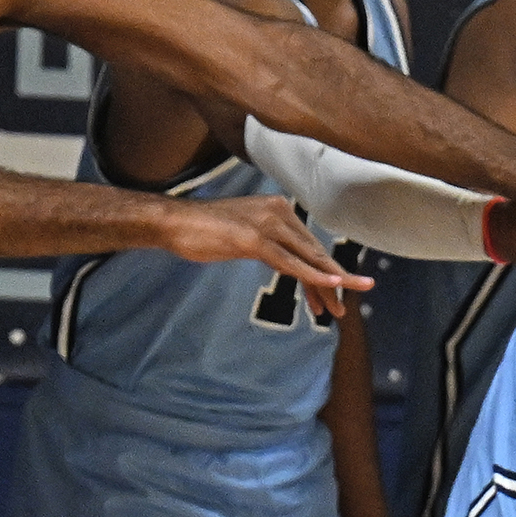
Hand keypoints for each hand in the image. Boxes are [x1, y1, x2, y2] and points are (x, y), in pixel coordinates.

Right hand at [171, 196, 363, 319]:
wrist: (173, 222)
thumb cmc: (203, 229)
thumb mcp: (244, 234)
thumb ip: (267, 241)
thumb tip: (285, 259)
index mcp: (279, 209)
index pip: (308, 244)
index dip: (322, 271)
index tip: (332, 293)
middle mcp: (280, 212)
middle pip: (314, 252)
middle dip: (331, 281)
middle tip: (342, 308)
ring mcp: (268, 225)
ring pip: (308, 257)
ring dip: (330, 283)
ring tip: (341, 308)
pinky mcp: (256, 240)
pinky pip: (290, 262)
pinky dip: (312, 275)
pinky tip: (332, 284)